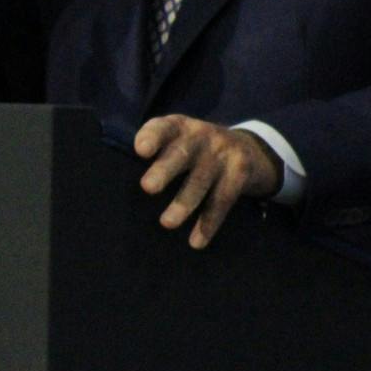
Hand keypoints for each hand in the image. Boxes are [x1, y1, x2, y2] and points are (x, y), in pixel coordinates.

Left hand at [134, 115, 282, 248]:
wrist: (251, 150)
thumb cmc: (198, 150)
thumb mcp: (180, 141)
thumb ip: (157, 151)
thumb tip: (120, 182)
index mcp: (180, 127)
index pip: (163, 127)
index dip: (152, 136)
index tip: (140, 150)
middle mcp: (201, 136)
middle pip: (181, 153)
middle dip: (164, 170)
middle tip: (147, 187)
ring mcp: (223, 153)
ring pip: (200, 181)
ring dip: (183, 203)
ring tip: (167, 223)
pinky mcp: (240, 172)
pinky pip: (222, 200)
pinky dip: (208, 223)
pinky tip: (196, 242)